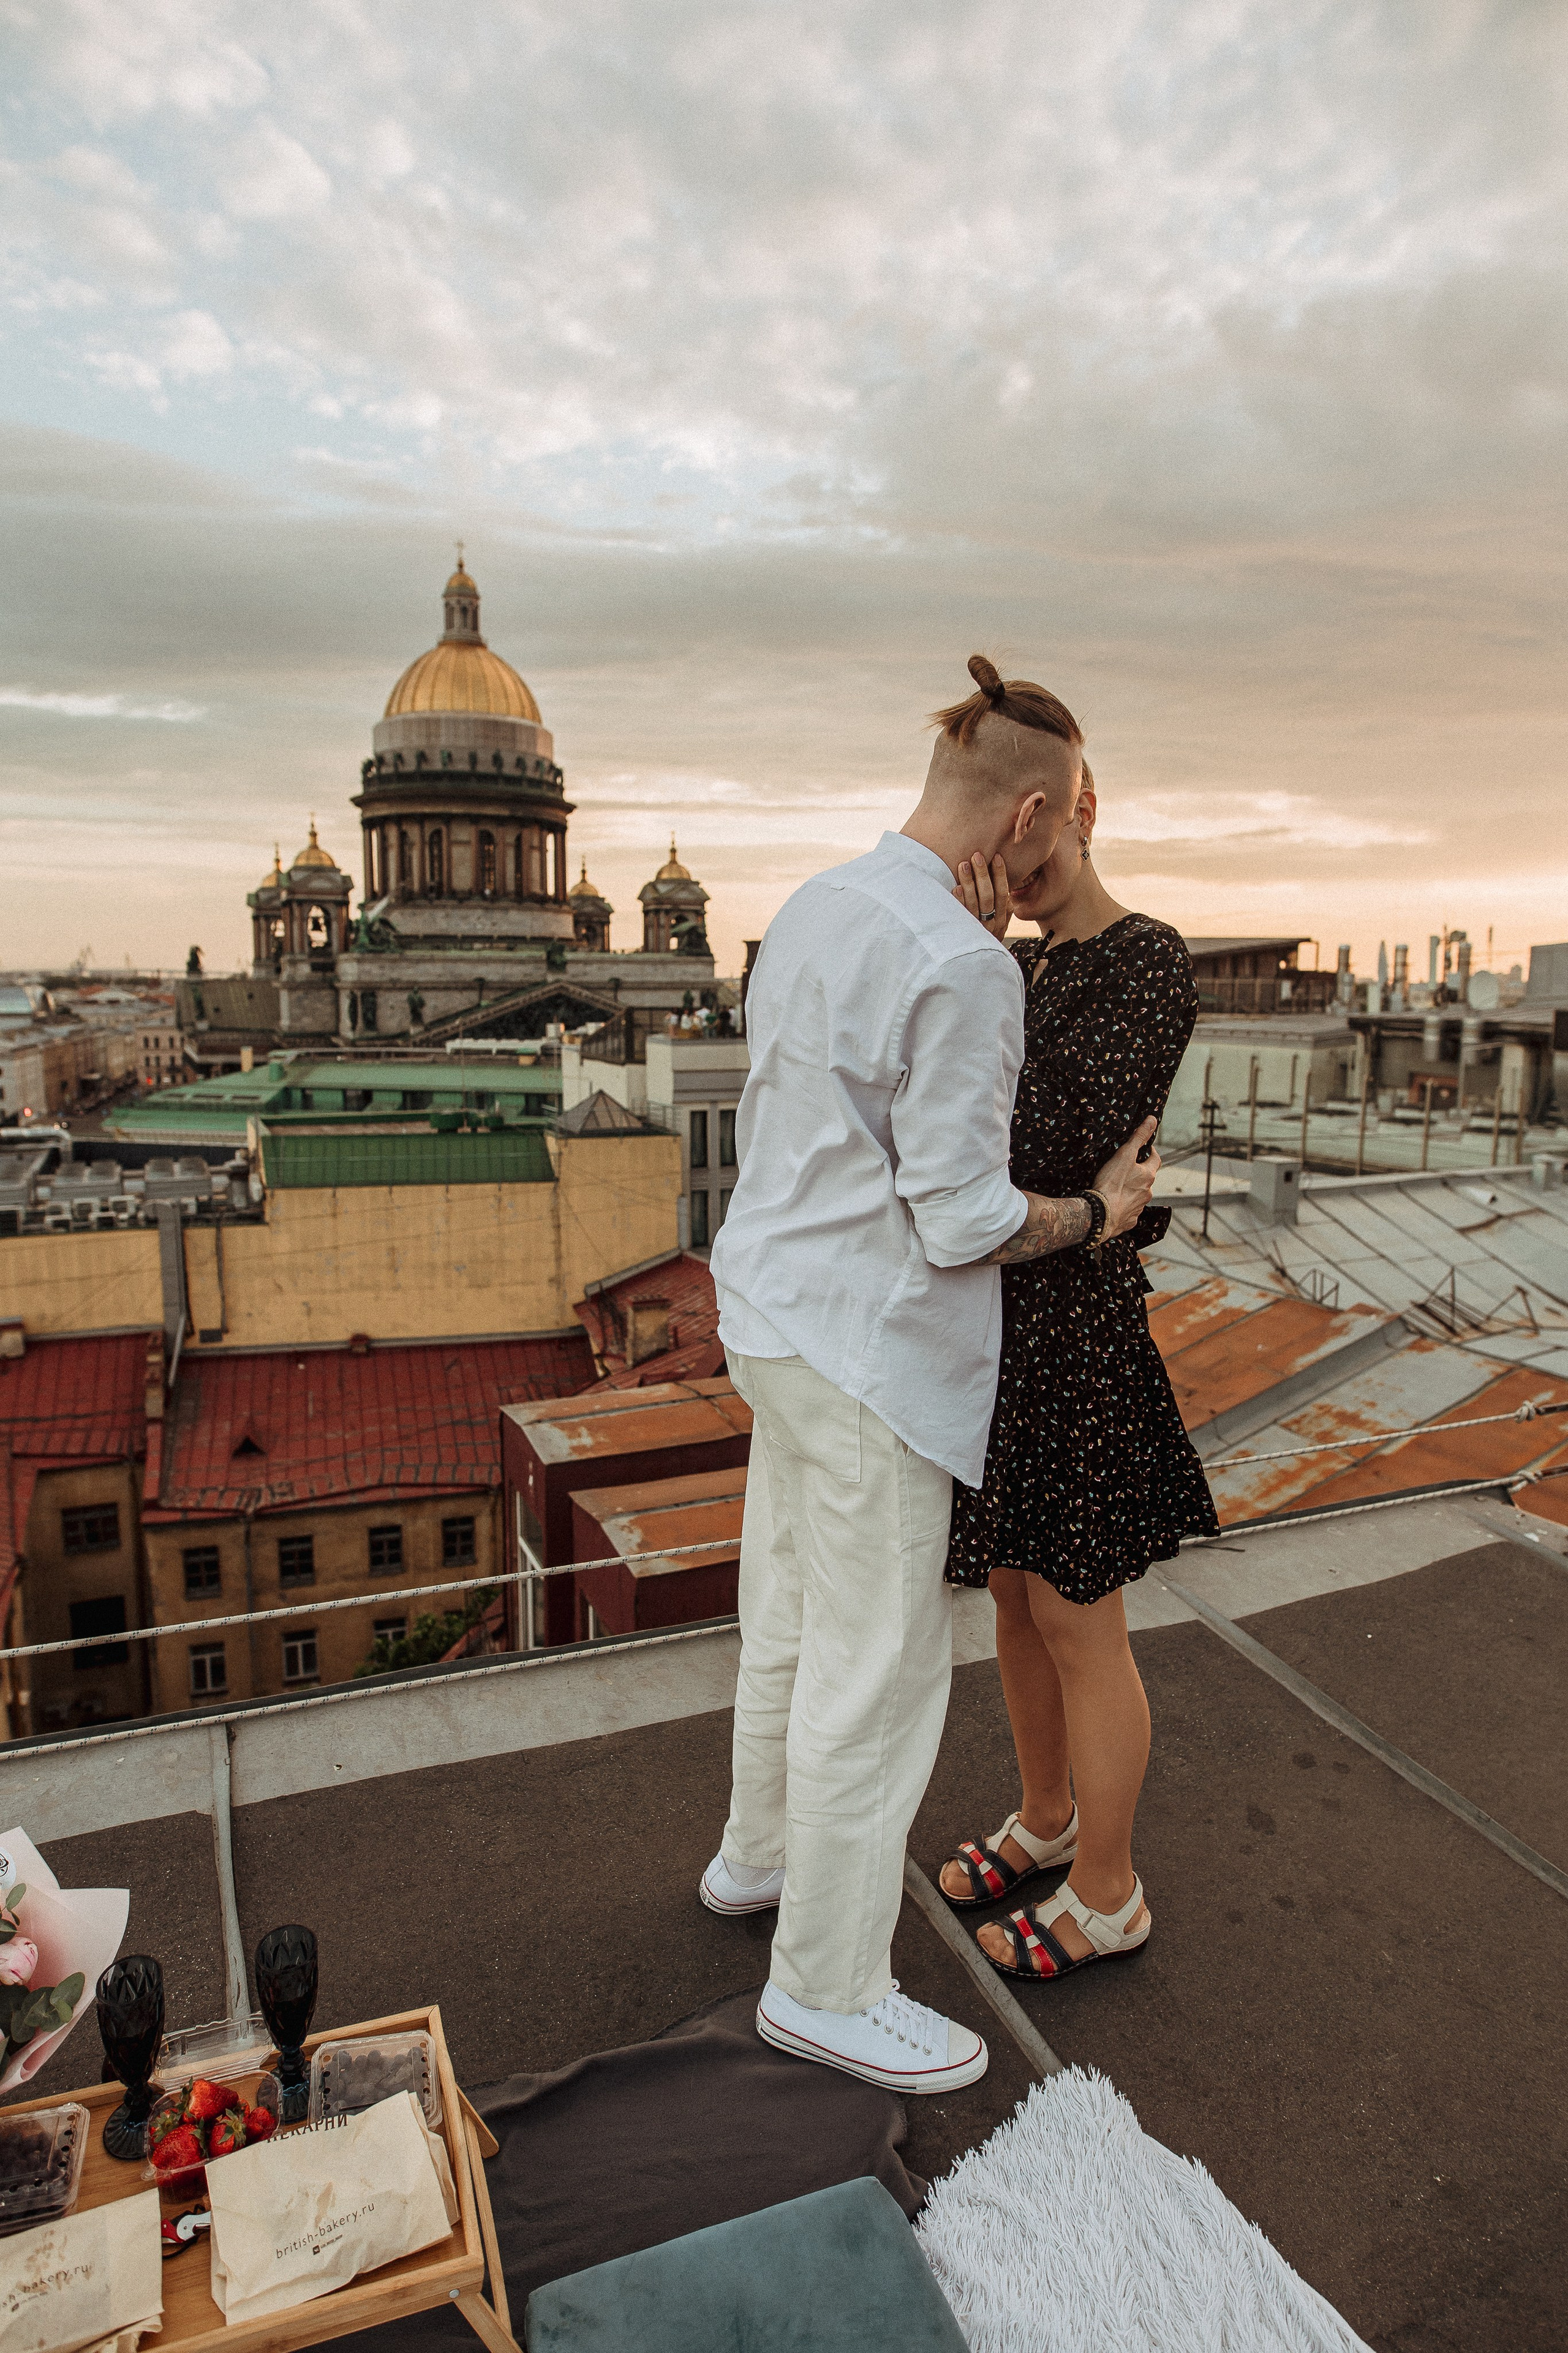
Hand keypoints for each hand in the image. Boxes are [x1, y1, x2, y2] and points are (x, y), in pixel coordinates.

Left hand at [954, 852, 1011, 939]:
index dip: (1000, 874)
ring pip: (974, 903)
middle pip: (988, 896)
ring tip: (964, 865)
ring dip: (969, 882)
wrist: (975, 966)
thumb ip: (1004, 910)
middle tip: (977, 855)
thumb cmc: (986, 940)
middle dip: (983, 874)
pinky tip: (955, 887)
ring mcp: (976, 929)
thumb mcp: (999, 926)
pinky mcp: (962, 933)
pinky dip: (959, 900)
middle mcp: (991, 925)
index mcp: (1002, 920)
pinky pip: (960, 915)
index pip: (1002, 893)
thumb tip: (1008, 888)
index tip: (996, 856)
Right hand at [1091, 1117, 1159, 1236]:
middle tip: (1126, 1168)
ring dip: (1132, 1190)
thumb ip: (1138, 1137)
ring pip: (1139, 1196)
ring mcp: (1139, 1208)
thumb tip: (1152, 1119)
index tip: (1145, 1148)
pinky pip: (1130, 1211)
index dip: (1151, 1152)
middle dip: (1140, 1173)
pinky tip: (1115, 1204)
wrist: (1102, 1215)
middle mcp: (1147, 1193)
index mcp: (1148, 1176)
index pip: (1156, 1160)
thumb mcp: (1124, 1155)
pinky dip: (1125, 1207)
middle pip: (1147, 1179)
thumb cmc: (1112, 1184)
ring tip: (1118, 1187)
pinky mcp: (1129, 1220)